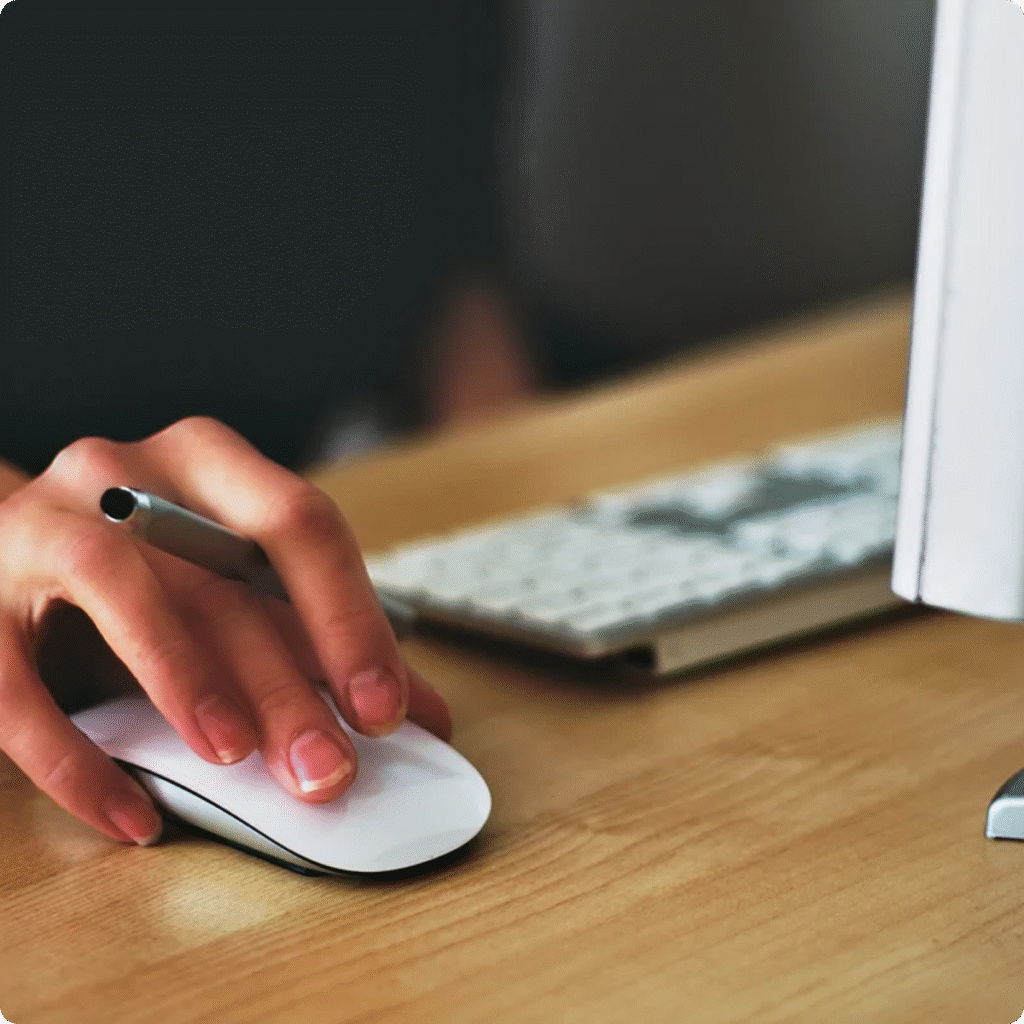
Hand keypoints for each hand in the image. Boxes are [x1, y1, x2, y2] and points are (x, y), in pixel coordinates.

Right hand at [0, 417, 450, 846]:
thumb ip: (319, 639)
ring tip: (238, 759)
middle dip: (285, 681)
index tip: (386, 708)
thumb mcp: (233, 585)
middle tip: (328, 767)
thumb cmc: (146, 567)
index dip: (350, 617)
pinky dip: (75, 759)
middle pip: (221, 574)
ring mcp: (41, 526)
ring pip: (120, 591)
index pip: (299, 523)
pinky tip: (133, 816)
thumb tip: (420, 712)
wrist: (12, 550)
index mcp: (208, 463)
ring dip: (187, 681)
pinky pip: (13, 685)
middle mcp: (125, 475)